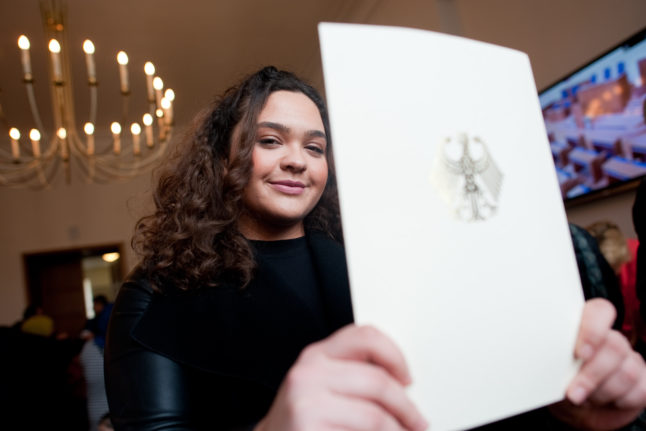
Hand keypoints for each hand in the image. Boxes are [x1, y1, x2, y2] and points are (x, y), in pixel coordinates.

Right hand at [255, 325, 427, 430]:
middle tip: (417, 421)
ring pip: (376, 415)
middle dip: (406, 407)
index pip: (366, 336)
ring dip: (398, 430)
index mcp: (316, 355)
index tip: (407, 379)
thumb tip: (401, 381)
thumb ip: (352, 374)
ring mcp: (307, 401)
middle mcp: (309, 372)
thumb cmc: (301, 421)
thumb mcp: (321, 385)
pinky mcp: (309, 427)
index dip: (396, 356)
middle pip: (379, 381)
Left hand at [549, 299, 645, 429]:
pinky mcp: (642, 382)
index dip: (593, 330)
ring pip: (627, 372)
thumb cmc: (557, 380)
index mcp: (584, 325)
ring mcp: (629, 359)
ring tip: (582, 398)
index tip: (579, 353)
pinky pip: (640, 391)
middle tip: (573, 392)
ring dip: (601, 392)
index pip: (600, 311)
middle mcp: (610, 338)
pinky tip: (600, 401)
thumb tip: (543, 355)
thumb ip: (551, 354)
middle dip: (592, 374)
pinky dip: (618, 402)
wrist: (573, 407)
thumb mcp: (548, 365)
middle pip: (614, 345)